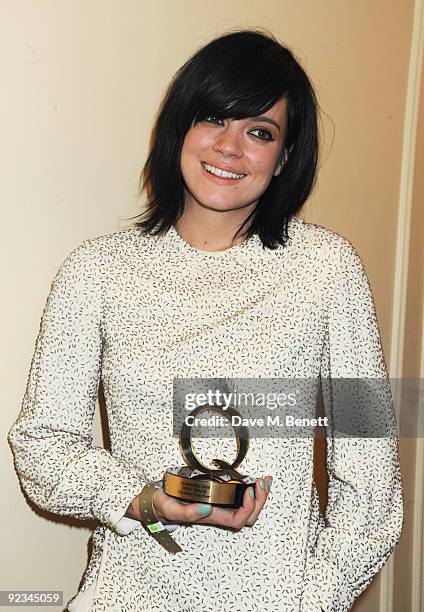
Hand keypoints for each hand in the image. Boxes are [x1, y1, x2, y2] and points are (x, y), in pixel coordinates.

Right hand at [152, 476, 272, 530]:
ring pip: (248, 509)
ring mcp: (221, 505)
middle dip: (260, 501)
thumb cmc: (164, 506)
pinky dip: (253, 489)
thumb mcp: (170, 508)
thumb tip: (207, 509)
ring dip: (259, 496)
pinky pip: (242, 498)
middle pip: (248, 516)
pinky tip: (257, 480)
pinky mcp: (220, 496)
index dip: (247, 508)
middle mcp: (219, 513)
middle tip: (263, 482)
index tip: (248, 490)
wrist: (158, 502)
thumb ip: (186, 512)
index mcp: (211, 517)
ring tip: (265, 481)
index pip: (237, 520)